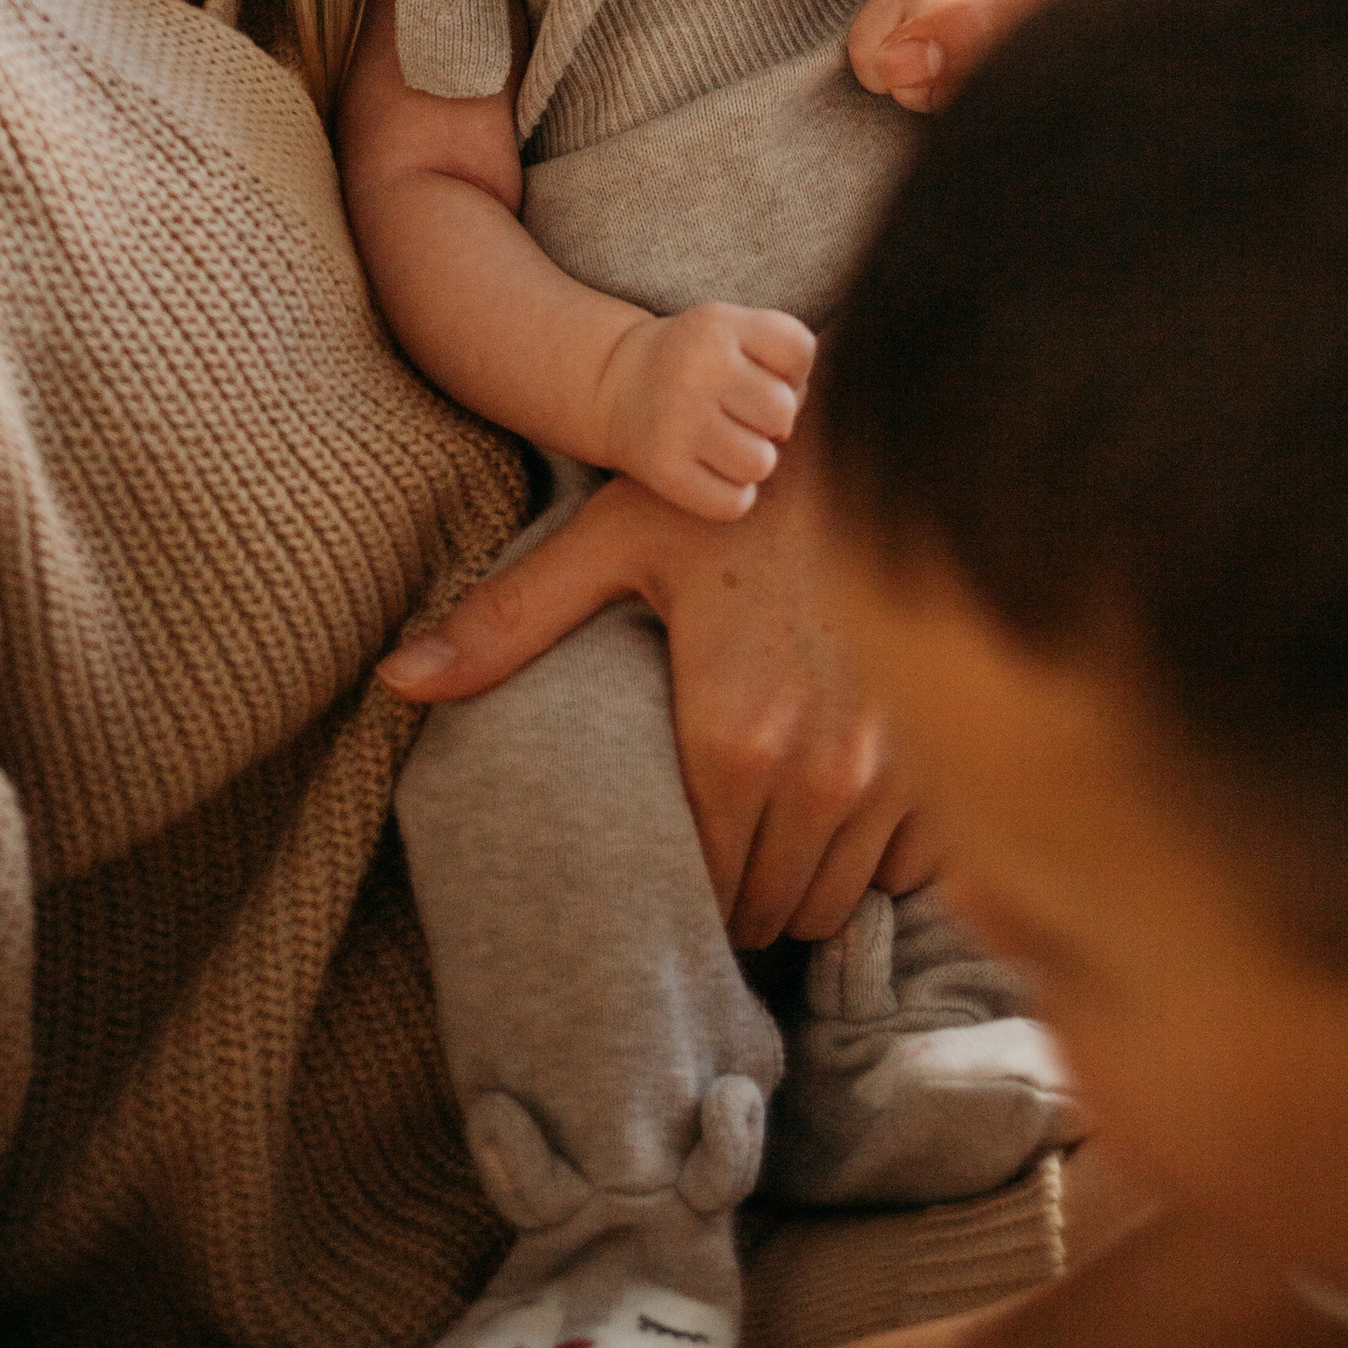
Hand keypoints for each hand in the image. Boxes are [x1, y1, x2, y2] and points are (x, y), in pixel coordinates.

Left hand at [379, 449, 938, 943]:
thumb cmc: (739, 489)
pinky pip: (912, 869)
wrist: (880, 436)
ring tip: (778, 829)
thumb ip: (508, 617)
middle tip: (721, 848)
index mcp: (732, 735)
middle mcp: (820, 772)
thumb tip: (395, 678)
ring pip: (839, 901)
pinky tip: (850, 801)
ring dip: (807, 881)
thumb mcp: (614, 538)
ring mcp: (899, 771)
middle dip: (740, 894)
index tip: (674, 859)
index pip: (700, 889)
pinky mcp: (952, 759)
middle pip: (770, 910)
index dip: (682, 887)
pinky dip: (881, 854)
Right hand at [597, 299, 816, 517]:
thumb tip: (790, 423)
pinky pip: (734, 502)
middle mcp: (697, 369)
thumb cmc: (696, 361)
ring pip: (762, 463)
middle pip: (784, 412)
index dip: (794, 371)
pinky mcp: (663, 470)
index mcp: (719, 324)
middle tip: (744, 416)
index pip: (799, 349)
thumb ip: (780, 356)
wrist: (615, 384)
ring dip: (753, 460)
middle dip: (773, 420)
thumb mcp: (732, 331)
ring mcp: (677, 421)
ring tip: (729, 444)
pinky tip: (713, 472)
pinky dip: (732, 495)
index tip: (764, 375)